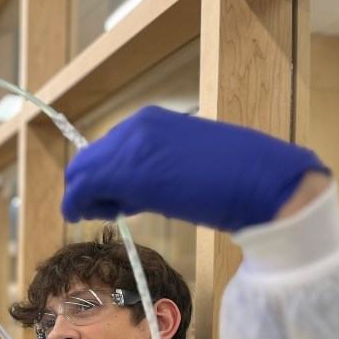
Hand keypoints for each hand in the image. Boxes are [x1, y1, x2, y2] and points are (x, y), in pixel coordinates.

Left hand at [61, 106, 328, 231]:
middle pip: (87, 160)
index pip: (106, 149)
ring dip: (86, 197)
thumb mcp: (183, 164)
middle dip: (88, 188)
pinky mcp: (124, 171)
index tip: (117, 200)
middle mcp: (134, 126)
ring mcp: (127, 146)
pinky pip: (83, 188)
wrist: (261, 180)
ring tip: (113, 214)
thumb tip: (131, 189)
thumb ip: (154, 167)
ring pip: (81, 172)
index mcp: (149, 120)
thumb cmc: (234, 176)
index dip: (104, 178)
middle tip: (106, 211)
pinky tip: (93, 218)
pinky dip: (78, 205)